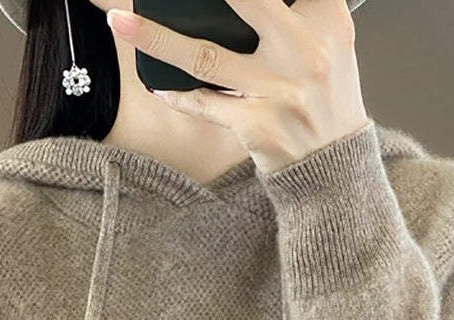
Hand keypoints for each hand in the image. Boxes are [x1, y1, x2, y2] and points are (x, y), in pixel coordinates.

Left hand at [106, 0, 369, 175]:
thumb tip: (238, 1)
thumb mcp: (327, 42)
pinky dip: (176, 94)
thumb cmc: (324, 99)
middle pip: (246, 0)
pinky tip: (155, 81)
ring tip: (120, 21)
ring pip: (206, 56)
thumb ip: (295, 8)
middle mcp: (305, 52)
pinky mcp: (257, 126)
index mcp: (327, 19)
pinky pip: (204, 105)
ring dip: (155, 38)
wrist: (334, 168)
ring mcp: (278, 91)